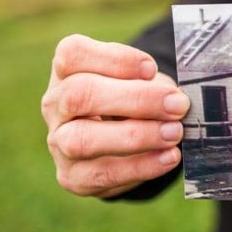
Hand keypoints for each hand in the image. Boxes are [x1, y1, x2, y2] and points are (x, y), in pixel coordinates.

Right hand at [41, 34, 189, 198]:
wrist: (122, 145)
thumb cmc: (132, 101)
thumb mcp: (140, 82)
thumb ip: (152, 84)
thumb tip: (174, 98)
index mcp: (66, 71)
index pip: (73, 54)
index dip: (114, 59)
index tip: (151, 68)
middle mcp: (54, 104)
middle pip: (78, 95)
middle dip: (134, 99)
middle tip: (176, 104)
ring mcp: (58, 142)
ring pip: (83, 139)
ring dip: (136, 136)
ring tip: (174, 132)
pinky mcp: (72, 177)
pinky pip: (103, 174)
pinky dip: (141, 166)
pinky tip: (169, 157)